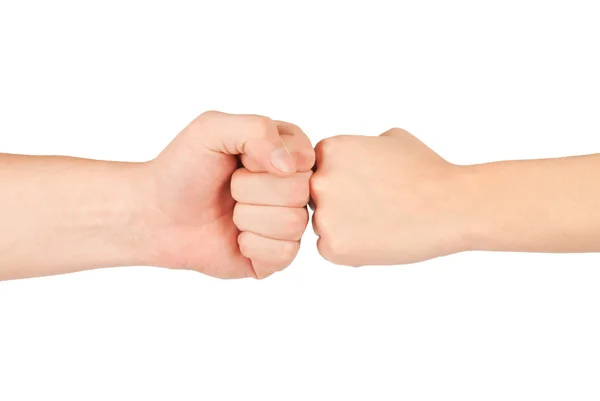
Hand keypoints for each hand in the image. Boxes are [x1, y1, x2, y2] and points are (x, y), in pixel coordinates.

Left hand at [146, 111, 314, 278]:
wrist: (156, 214)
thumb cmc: (183, 168)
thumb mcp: (211, 128)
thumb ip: (256, 129)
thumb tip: (290, 166)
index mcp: (286, 152)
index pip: (305, 157)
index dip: (265, 162)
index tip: (240, 161)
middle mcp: (293, 187)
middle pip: (299, 192)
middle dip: (251, 190)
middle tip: (229, 189)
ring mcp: (287, 222)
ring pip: (293, 223)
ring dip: (249, 217)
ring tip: (230, 213)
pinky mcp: (277, 255)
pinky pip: (285, 253)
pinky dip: (252, 245)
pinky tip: (236, 238)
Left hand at [311, 128, 468, 266]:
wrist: (450, 206)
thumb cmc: (427, 170)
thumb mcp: (390, 139)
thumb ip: (360, 146)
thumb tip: (352, 156)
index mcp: (329, 151)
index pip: (318, 167)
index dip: (344, 178)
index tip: (368, 183)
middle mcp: (319, 182)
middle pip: (315, 196)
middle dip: (340, 201)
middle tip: (374, 205)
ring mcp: (323, 216)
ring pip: (323, 223)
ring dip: (344, 225)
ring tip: (381, 221)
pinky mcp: (332, 248)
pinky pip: (330, 248)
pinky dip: (350, 248)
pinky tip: (378, 238)